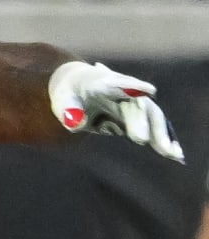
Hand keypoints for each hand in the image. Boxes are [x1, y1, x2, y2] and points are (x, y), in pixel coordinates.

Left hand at [49, 61, 183, 161]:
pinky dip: (163, 141)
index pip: (120, 83)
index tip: (148, 91)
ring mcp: (133, 104)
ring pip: (152, 118)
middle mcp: (125, 91)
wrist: (79, 85)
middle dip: (146, 122)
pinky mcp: (137, 117)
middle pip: (140, 106)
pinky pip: (153, 129)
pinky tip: (175, 156)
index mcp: (105, 81)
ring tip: (172, 154)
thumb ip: (69, 110)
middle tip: (142, 140)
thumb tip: (77, 123)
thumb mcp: (62, 99)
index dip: (133, 87)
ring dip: (162, 135)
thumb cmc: (68, 92)